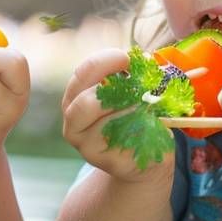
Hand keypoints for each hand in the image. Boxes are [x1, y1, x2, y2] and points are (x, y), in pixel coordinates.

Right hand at [60, 49, 173, 187]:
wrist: (144, 157)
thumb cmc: (133, 117)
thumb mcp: (126, 93)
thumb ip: (126, 77)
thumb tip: (142, 60)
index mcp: (74, 100)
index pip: (80, 76)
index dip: (102, 63)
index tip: (125, 58)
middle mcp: (73, 124)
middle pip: (84, 103)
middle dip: (116, 91)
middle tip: (139, 87)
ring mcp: (86, 146)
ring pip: (106, 124)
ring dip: (130, 111)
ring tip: (145, 107)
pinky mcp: (107, 162)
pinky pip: (125, 141)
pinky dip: (140, 129)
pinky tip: (149, 125)